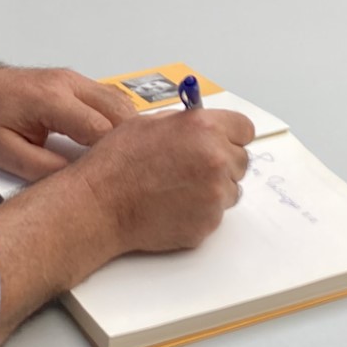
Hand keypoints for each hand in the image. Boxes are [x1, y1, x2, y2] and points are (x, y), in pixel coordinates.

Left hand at [0, 63, 135, 182]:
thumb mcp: (5, 152)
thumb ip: (42, 168)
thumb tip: (75, 180)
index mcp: (50, 100)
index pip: (99, 127)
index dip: (112, 154)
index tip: (118, 175)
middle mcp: (67, 84)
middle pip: (119, 109)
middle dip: (129, 140)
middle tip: (130, 169)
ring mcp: (74, 80)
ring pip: (119, 101)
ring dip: (127, 128)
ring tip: (124, 157)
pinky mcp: (76, 83)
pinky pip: (109, 98)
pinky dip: (117, 119)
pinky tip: (113, 141)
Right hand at [77, 108, 254, 254]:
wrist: (101, 204)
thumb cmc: (117, 163)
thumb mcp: (149, 124)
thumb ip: (185, 124)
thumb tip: (201, 127)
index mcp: (204, 128)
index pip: (245, 129)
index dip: (231, 135)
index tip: (223, 141)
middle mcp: (216, 159)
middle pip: (241, 160)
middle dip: (222, 163)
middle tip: (193, 168)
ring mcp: (215, 194)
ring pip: (231, 190)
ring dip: (213, 189)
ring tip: (178, 188)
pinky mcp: (208, 223)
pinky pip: (216, 214)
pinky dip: (201, 211)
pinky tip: (174, 205)